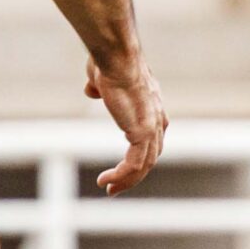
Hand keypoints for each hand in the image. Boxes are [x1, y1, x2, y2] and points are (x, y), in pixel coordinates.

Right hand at [85, 57, 167, 193]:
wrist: (116, 58)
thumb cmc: (109, 63)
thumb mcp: (104, 78)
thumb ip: (100, 87)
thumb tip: (91, 91)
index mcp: (153, 109)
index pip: (151, 141)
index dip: (138, 157)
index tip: (122, 169)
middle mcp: (158, 120)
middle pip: (150, 157)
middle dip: (133, 176)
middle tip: (115, 188)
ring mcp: (152, 128)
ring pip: (143, 165)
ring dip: (126, 180)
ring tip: (109, 190)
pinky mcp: (142, 133)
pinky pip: (134, 164)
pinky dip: (121, 176)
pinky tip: (106, 181)